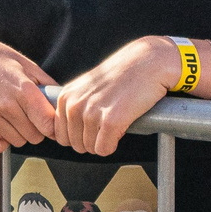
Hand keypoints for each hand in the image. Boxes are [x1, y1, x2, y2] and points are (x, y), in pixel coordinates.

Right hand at [0, 31, 59, 153]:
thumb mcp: (24, 63)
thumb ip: (45, 83)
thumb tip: (61, 100)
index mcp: (23, 89)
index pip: (48, 123)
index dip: (52, 126)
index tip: (49, 123)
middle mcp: (7, 104)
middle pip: (34, 136)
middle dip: (35, 129)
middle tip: (28, 118)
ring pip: (16, 142)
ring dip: (17, 134)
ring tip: (12, 119)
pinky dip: (0, 144)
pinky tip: (0, 132)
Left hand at [51, 38, 179, 156]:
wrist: (149, 62)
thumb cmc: (122, 75)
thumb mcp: (87, 87)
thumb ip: (74, 106)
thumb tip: (65, 136)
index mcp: (66, 97)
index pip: (61, 136)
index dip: (80, 136)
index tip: (95, 123)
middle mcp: (74, 104)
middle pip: (76, 145)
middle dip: (93, 140)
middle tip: (108, 122)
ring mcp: (91, 112)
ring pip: (91, 148)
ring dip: (105, 141)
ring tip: (117, 119)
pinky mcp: (110, 121)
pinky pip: (104, 149)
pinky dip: (114, 144)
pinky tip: (122, 125)